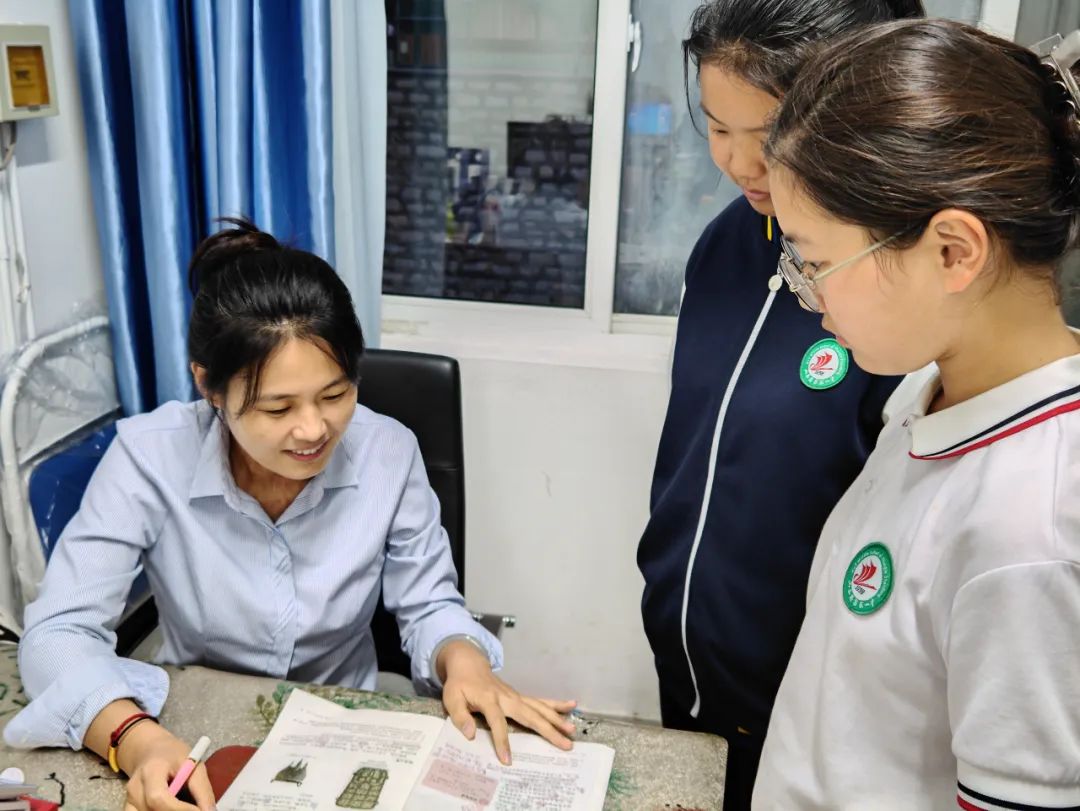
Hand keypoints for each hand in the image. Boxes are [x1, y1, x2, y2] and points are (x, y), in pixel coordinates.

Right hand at [117, 721, 215, 810]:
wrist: (151, 750)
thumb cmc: (173, 754)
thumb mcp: (193, 762)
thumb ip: (202, 788)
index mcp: (151, 770)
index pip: (159, 797)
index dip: (180, 809)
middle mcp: (135, 787)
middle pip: (151, 810)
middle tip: (196, 810)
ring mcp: (129, 799)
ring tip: (186, 807)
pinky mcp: (129, 807)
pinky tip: (171, 809)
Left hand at [437, 639, 576, 764]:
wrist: (469, 664)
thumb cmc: (459, 684)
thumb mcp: (451, 699)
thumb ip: (460, 717)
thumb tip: (470, 734)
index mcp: (489, 700)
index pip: (497, 722)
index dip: (502, 741)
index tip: (508, 760)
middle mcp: (507, 698)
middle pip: (530, 715)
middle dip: (548, 730)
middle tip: (565, 744)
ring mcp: (516, 696)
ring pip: (539, 708)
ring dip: (556, 719)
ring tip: (572, 730)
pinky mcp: (520, 697)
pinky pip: (540, 701)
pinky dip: (556, 704)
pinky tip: (571, 705)